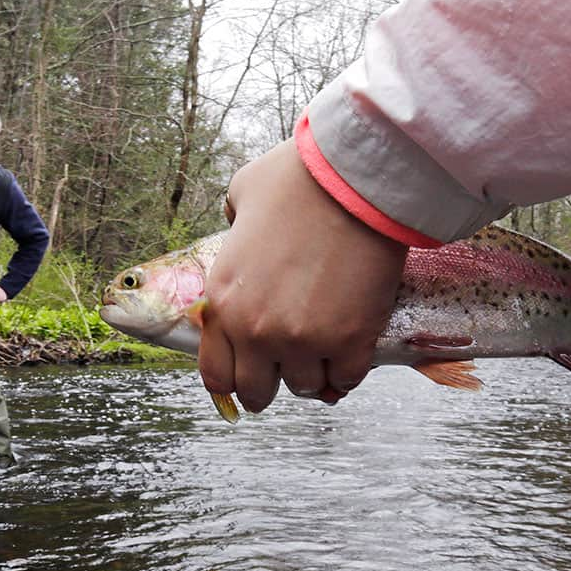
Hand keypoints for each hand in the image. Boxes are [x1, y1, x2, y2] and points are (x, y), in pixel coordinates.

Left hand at [198, 138, 406, 412]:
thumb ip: (234, 231)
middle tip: (291, 362)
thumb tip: (241, 232)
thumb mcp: (240, 199)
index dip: (235, 377)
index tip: (252, 370)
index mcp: (223, 300)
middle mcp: (255, 330)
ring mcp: (302, 340)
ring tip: (326, 345)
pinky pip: (347, 380)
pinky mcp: (349, 341)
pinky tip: (352, 347)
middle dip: (274, 380)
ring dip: (315, 371)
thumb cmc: (297, 178)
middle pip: (258, 392)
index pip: (217, 374)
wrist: (353, 178)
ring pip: (306, 388)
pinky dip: (349, 368)